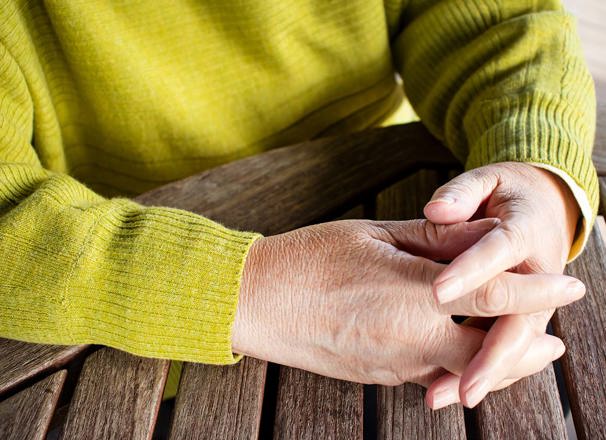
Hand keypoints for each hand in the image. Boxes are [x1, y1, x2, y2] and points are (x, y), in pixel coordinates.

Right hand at [232, 218, 580, 387]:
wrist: (253, 304)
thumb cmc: (308, 259)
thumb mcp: (373, 236)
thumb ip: (432, 240)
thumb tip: (477, 236)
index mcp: (413, 293)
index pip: (494, 293)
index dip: (537, 289)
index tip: (570, 285)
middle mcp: (410, 338)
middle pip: (490, 353)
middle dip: (527, 349)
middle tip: (554, 344)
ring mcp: (392, 364)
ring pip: (462, 371)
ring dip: (494, 362)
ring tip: (519, 352)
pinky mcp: (375, 376)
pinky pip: (427, 374)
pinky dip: (454, 367)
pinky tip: (457, 354)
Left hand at [423, 162, 581, 407]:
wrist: (540, 206)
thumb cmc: (504, 193)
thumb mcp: (486, 182)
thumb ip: (462, 194)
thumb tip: (437, 210)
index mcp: (527, 232)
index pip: (499, 252)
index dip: (470, 272)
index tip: (437, 292)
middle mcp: (537, 275)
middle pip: (518, 321)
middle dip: (490, 355)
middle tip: (460, 383)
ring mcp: (532, 301)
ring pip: (511, 343)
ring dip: (481, 371)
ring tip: (445, 395)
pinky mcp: (518, 314)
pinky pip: (500, 343)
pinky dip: (478, 365)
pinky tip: (447, 385)